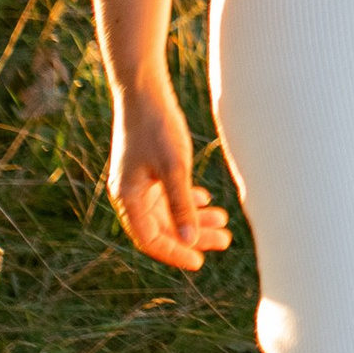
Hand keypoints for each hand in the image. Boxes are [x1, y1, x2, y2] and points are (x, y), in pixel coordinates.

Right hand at [109, 76, 231, 274]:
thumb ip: (182, 206)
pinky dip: (186, 200)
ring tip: (224, 223)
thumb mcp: (175, 168)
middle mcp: (129, 193)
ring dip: (194, 218)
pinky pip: (166, 194)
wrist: (142, 90)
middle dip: (192, 236)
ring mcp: (138, 180)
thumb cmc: (157, 127)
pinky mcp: (147, 167)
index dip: (175, 253)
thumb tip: (189, 241)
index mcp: (128, 198)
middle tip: (225, 242)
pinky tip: (207, 202)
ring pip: (168, 210)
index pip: (151, 239)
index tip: (200, 262)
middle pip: (162, 227)